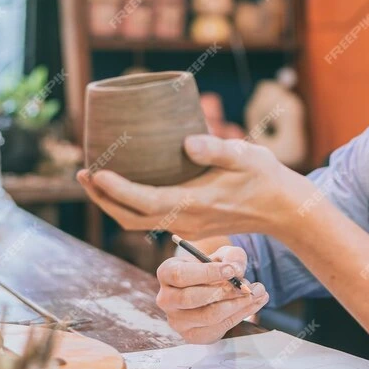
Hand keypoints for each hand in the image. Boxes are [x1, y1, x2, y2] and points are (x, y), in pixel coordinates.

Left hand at [76, 135, 314, 240]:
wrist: (285, 210)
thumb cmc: (266, 178)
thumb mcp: (246, 155)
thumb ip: (216, 149)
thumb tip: (186, 143)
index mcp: (195, 204)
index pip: (145, 201)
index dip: (116, 191)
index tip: (95, 173)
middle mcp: (186, 220)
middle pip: (131, 219)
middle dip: (102, 199)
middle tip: (82, 174)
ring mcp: (187, 225)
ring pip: (139, 221)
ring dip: (113, 204)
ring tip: (95, 180)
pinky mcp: (190, 223)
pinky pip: (151, 218)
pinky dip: (131, 205)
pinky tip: (126, 185)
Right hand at [156, 245, 268, 343]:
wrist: (210, 288)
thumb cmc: (213, 268)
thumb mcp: (223, 255)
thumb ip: (232, 257)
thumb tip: (237, 270)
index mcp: (167, 273)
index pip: (181, 275)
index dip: (207, 273)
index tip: (232, 271)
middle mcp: (166, 299)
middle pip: (191, 298)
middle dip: (223, 292)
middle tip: (246, 286)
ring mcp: (177, 321)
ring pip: (208, 316)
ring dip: (237, 305)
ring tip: (257, 293)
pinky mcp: (192, 336)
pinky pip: (218, 328)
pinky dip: (241, 315)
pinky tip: (254, 303)